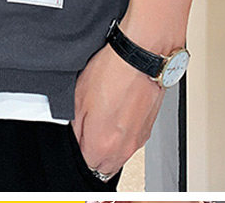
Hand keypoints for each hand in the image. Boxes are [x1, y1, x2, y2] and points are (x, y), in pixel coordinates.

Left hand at [70, 42, 164, 179]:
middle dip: (95, 152)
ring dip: (110, 144)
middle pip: (104, 166)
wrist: (139, 59)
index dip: (79, 150)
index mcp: (101, 145)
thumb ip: (76, 127)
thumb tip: (77, 136)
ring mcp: (137, 140)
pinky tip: (118, 112)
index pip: (86, 164)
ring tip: (105, 118)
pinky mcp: (148, 130)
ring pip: (119, 155)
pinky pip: (131, 141)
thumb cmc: (111, 73)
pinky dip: (124, 134)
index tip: (79, 137)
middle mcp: (122, 149)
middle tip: (90, 129)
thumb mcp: (78, 98)